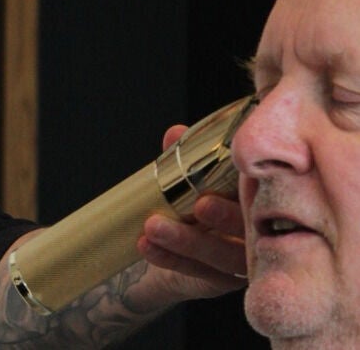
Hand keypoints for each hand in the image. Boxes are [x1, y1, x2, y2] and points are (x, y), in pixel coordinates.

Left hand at [136, 124, 247, 302]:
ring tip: (154, 226)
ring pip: (224, 256)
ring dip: (187, 241)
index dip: (253, 188)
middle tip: (200, 206)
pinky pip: (198, 273)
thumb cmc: (191, 202)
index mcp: (263, 202)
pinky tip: (147, 246)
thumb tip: (174, 134)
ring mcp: (246, 261)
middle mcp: (263, 234)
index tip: (239, 174)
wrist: (172, 249)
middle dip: (226, 217)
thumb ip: (185, 157)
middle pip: (253, 229)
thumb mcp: (189, 178)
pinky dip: (170, 259)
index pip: (269, 196)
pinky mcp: (222, 281)